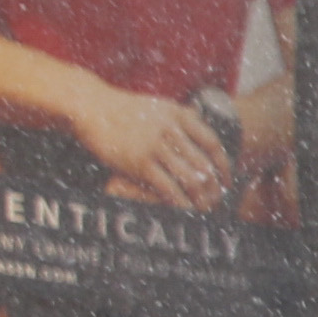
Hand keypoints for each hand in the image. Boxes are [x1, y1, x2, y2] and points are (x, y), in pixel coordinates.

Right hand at [78, 79, 230, 207]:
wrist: (90, 106)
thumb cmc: (123, 109)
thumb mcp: (157, 105)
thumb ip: (180, 115)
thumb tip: (200, 119)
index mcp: (179, 115)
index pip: (212, 144)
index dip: (223, 166)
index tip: (227, 180)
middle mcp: (171, 130)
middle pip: (205, 166)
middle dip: (214, 188)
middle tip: (217, 202)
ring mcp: (155, 147)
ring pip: (191, 180)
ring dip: (201, 199)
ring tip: (204, 209)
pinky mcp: (140, 163)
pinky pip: (169, 189)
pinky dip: (181, 203)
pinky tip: (185, 211)